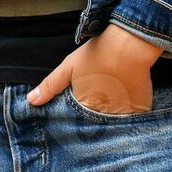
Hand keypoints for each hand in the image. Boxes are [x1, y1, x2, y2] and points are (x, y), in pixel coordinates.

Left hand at [27, 24, 162, 113]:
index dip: (77, 122)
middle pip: (97, 126)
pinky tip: (128, 110)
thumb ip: (50, 85)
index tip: (78, 120)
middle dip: (94, 126)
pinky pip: (134, 121)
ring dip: (112, 123)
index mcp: (84, 106)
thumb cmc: (96, 54)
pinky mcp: (140, 109)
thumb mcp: (68, 67)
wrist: (127, 45)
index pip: (78, 123)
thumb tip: (31, 101)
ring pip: (115, 126)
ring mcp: (123, 114)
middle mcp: (103, 114)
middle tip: (96, 114)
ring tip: (111, 113)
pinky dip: (130, 120)